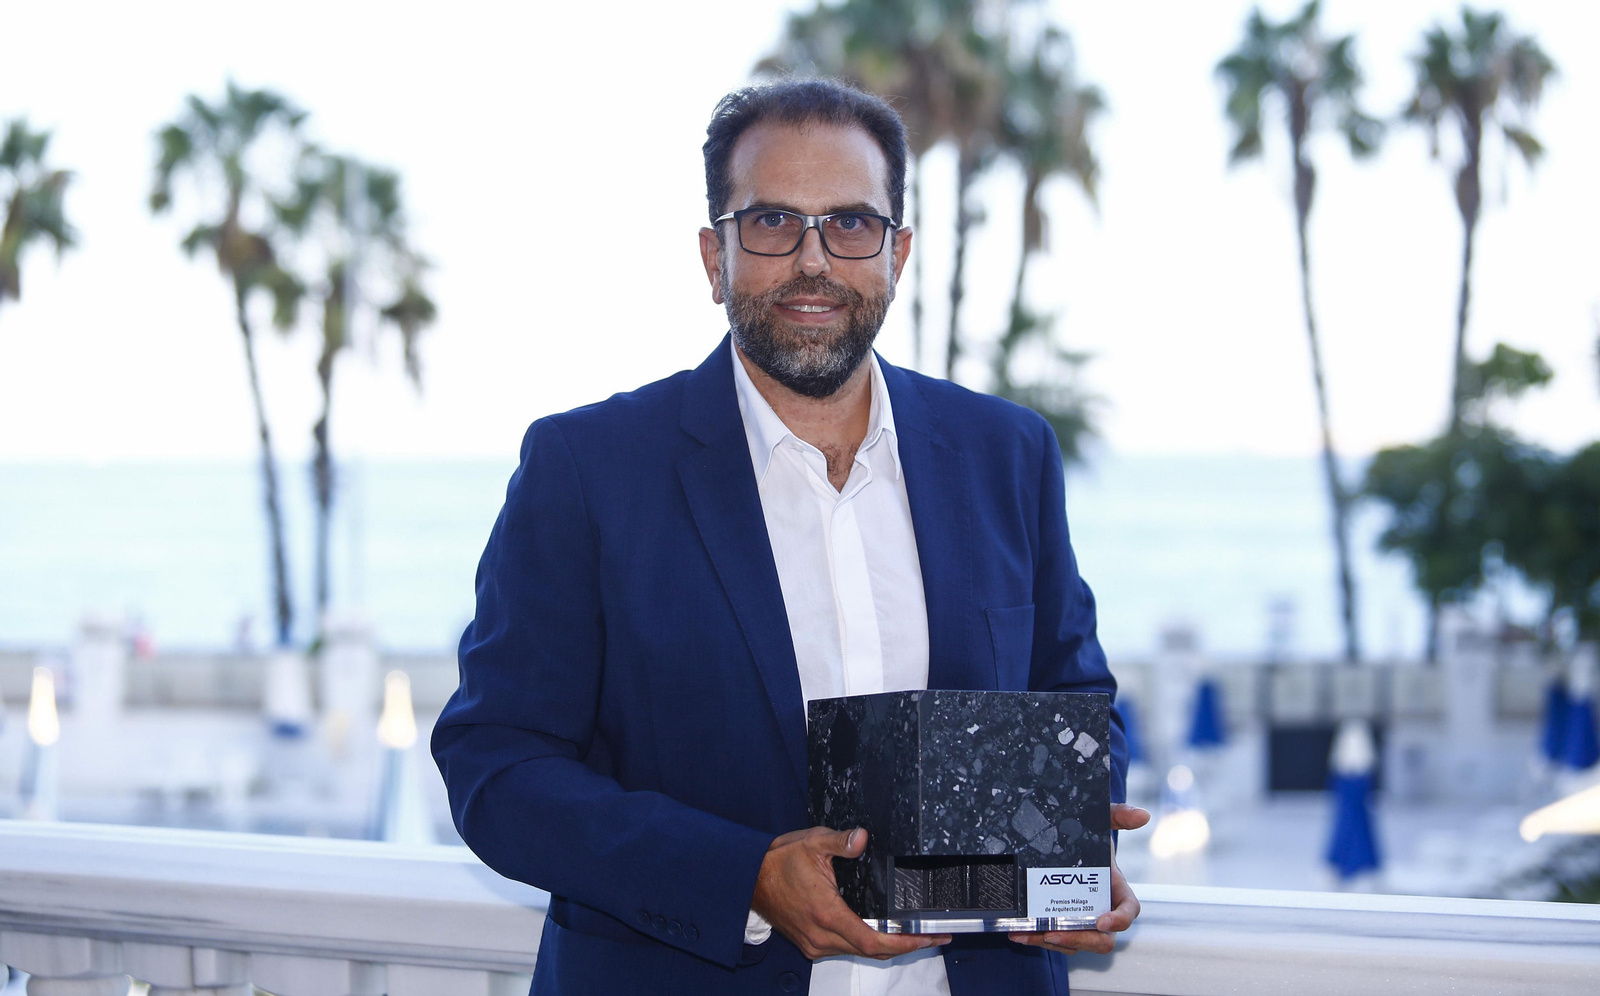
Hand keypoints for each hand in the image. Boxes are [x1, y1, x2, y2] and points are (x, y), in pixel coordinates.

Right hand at [752, 826, 952, 960]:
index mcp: (828, 915)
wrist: (748, 879)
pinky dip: (867, 943)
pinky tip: (881, 931)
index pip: (875, 941)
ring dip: (887, 946)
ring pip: (860, 952)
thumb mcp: (812, 843)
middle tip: (933, 935)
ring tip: (914, 933)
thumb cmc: (778, 862)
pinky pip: (845, 949)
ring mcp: (815, 944)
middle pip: (873, 952)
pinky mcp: (811, 944)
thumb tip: (862, 837)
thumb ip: (841, 841)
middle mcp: (822, 937)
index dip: (906, 943)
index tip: (929, 937)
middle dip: (906, 946)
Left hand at [1009, 803, 1150, 955]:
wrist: (1060, 842)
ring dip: (1053, 942)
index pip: (1129, 911)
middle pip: (1103, 939)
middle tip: (1055, 932)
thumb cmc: (1087, 836)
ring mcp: (1083, 921)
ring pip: (1076, 943)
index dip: (1119, 920)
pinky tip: (1018, 932)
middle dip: (1080, 939)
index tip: (1102, 921)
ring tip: (1028, 932)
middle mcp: (1103, 910)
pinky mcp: (1063, 925)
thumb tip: (1143, 815)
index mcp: (1117, 890)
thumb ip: (1119, 814)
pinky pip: (1055, 941)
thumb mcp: (1099, 821)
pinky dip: (1037, 939)